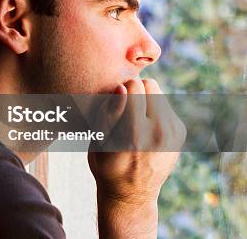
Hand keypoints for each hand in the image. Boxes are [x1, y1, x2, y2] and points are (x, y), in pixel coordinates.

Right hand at [88, 78, 185, 237]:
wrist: (131, 193)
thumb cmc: (107, 164)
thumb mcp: (98, 141)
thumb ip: (108, 113)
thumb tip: (121, 88)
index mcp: (135, 133)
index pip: (134, 85)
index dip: (121, 91)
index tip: (115, 105)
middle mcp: (159, 132)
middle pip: (150, 85)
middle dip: (136, 92)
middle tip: (126, 111)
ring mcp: (173, 132)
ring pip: (159, 93)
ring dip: (146, 101)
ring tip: (135, 120)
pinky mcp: (180, 132)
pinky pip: (166, 105)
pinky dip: (155, 111)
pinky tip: (146, 128)